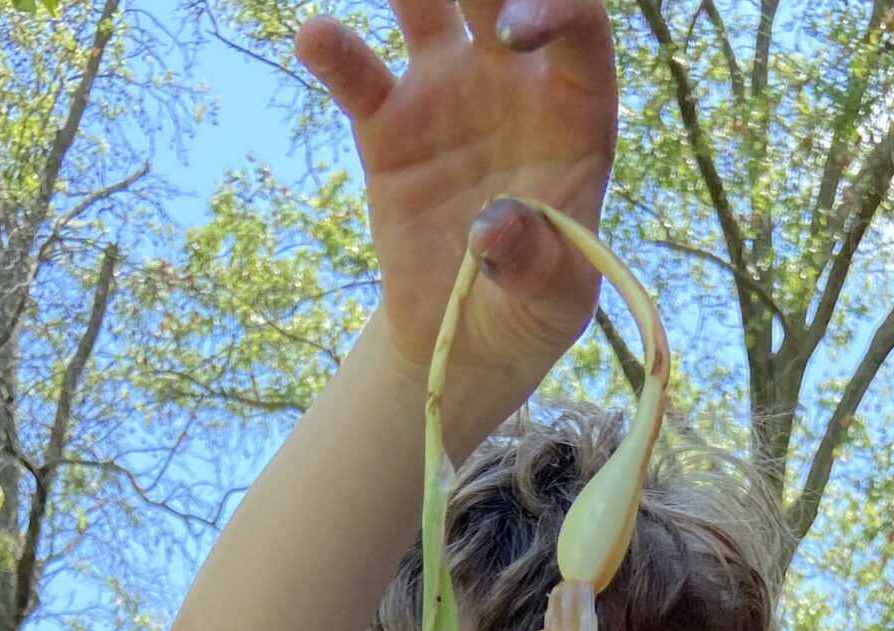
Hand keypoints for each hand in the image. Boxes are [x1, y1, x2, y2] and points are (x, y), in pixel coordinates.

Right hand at [296, 0, 616, 384]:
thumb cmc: (532, 307)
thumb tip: (496, 228)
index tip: (514, 29)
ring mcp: (448, 94)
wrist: (464, 336)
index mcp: (574, 114)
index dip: (555, 12)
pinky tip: (314, 36)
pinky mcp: (390, 127)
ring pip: (427, 10)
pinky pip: (359, 79)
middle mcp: (513, 83)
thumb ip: (540, 263)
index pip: (579, 35)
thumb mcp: (554, 301)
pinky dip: (336, 54)